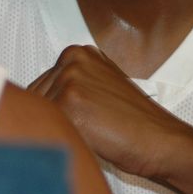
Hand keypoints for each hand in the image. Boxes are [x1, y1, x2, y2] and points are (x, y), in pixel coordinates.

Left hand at [28, 45, 192, 179]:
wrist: (159, 139)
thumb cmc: (134, 120)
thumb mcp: (100, 86)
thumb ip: (70, 84)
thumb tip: (36, 100)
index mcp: (78, 53)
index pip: (38, 86)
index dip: (51, 111)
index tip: (69, 120)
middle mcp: (71, 60)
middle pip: (34, 99)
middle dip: (51, 120)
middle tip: (84, 130)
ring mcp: (69, 79)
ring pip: (38, 115)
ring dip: (56, 130)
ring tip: (88, 133)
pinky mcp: (69, 103)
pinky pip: (47, 127)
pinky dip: (61, 140)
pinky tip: (86, 140)